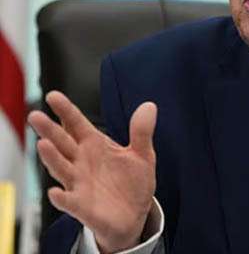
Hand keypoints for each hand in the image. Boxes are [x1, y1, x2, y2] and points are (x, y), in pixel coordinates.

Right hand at [29, 91, 156, 252]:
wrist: (134, 215)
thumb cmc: (132, 182)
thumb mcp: (142, 154)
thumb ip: (141, 131)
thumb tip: (149, 106)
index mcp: (95, 145)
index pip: (77, 124)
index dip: (66, 110)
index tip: (53, 96)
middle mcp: (81, 162)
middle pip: (62, 143)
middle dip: (49, 131)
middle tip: (36, 116)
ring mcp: (79, 183)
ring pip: (61, 168)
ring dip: (52, 158)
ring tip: (43, 145)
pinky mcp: (82, 206)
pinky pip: (69, 201)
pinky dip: (62, 197)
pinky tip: (56, 192)